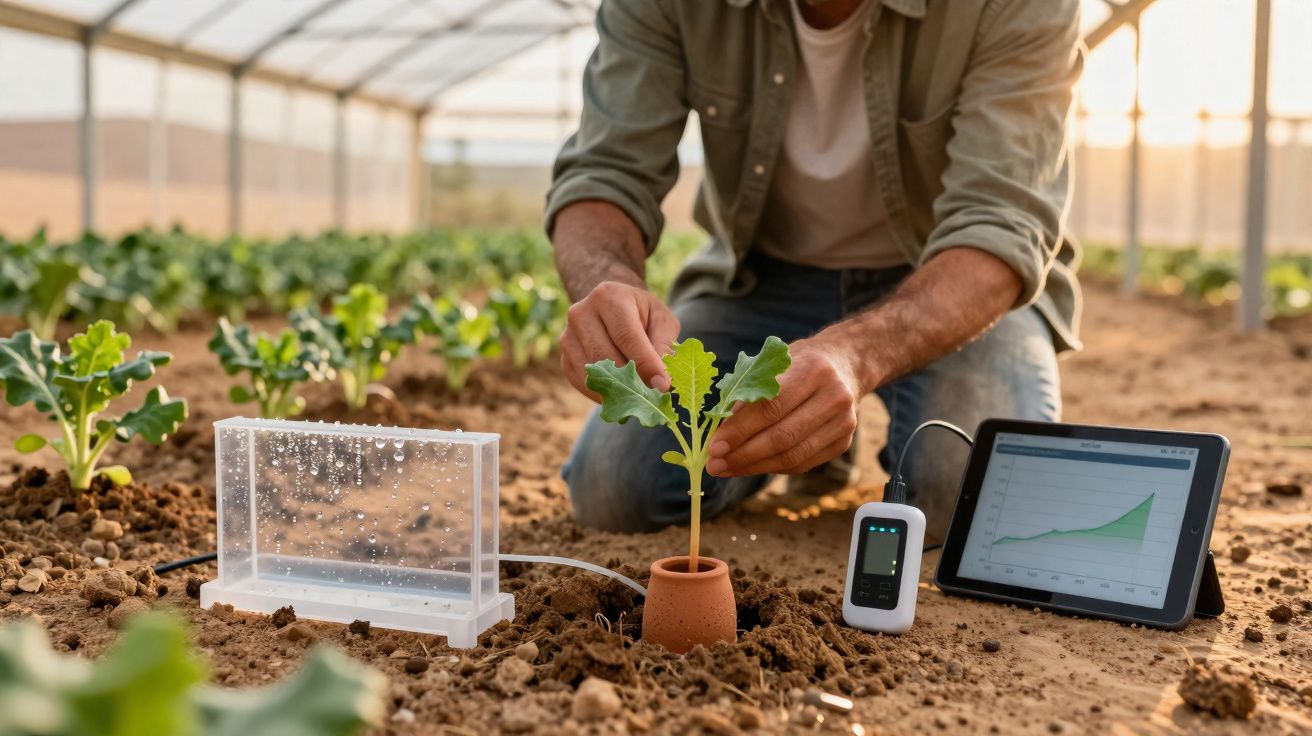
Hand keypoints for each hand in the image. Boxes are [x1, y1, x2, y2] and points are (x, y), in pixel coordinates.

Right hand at [560, 281, 681, 400]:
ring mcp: (568, 337)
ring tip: (640, 394)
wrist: (612, 310)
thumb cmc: (643, 315)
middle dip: (631, 379)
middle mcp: (581, 314)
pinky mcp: (564, 359)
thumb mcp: (662, 321)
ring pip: (592, 373)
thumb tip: (661, 381)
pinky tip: (622, 392)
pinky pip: (583, 384)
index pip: (626, 335)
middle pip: (605, 356)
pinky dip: (604, 394)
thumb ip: (664, 346)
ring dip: (618, 389)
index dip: (645, 363)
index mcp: (608, 297)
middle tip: (654, 395)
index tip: (663, 384)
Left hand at [706, 337, 861, 476]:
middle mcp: (834, 396)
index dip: (740, 430)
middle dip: (743, 454)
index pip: (771, 407)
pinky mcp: (844, 442)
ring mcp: (844, 422)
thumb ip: (749, 393)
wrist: (845, 365)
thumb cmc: (798, 364)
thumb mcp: (773, 365)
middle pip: (782, 437)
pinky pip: (803, 463)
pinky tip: (750, 466)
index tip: (713, 445)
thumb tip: (719, 432)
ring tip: (726, 468)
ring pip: (793, 456)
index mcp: (813, 369)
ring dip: (754, 467)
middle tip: (714, 463)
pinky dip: (772, 467)